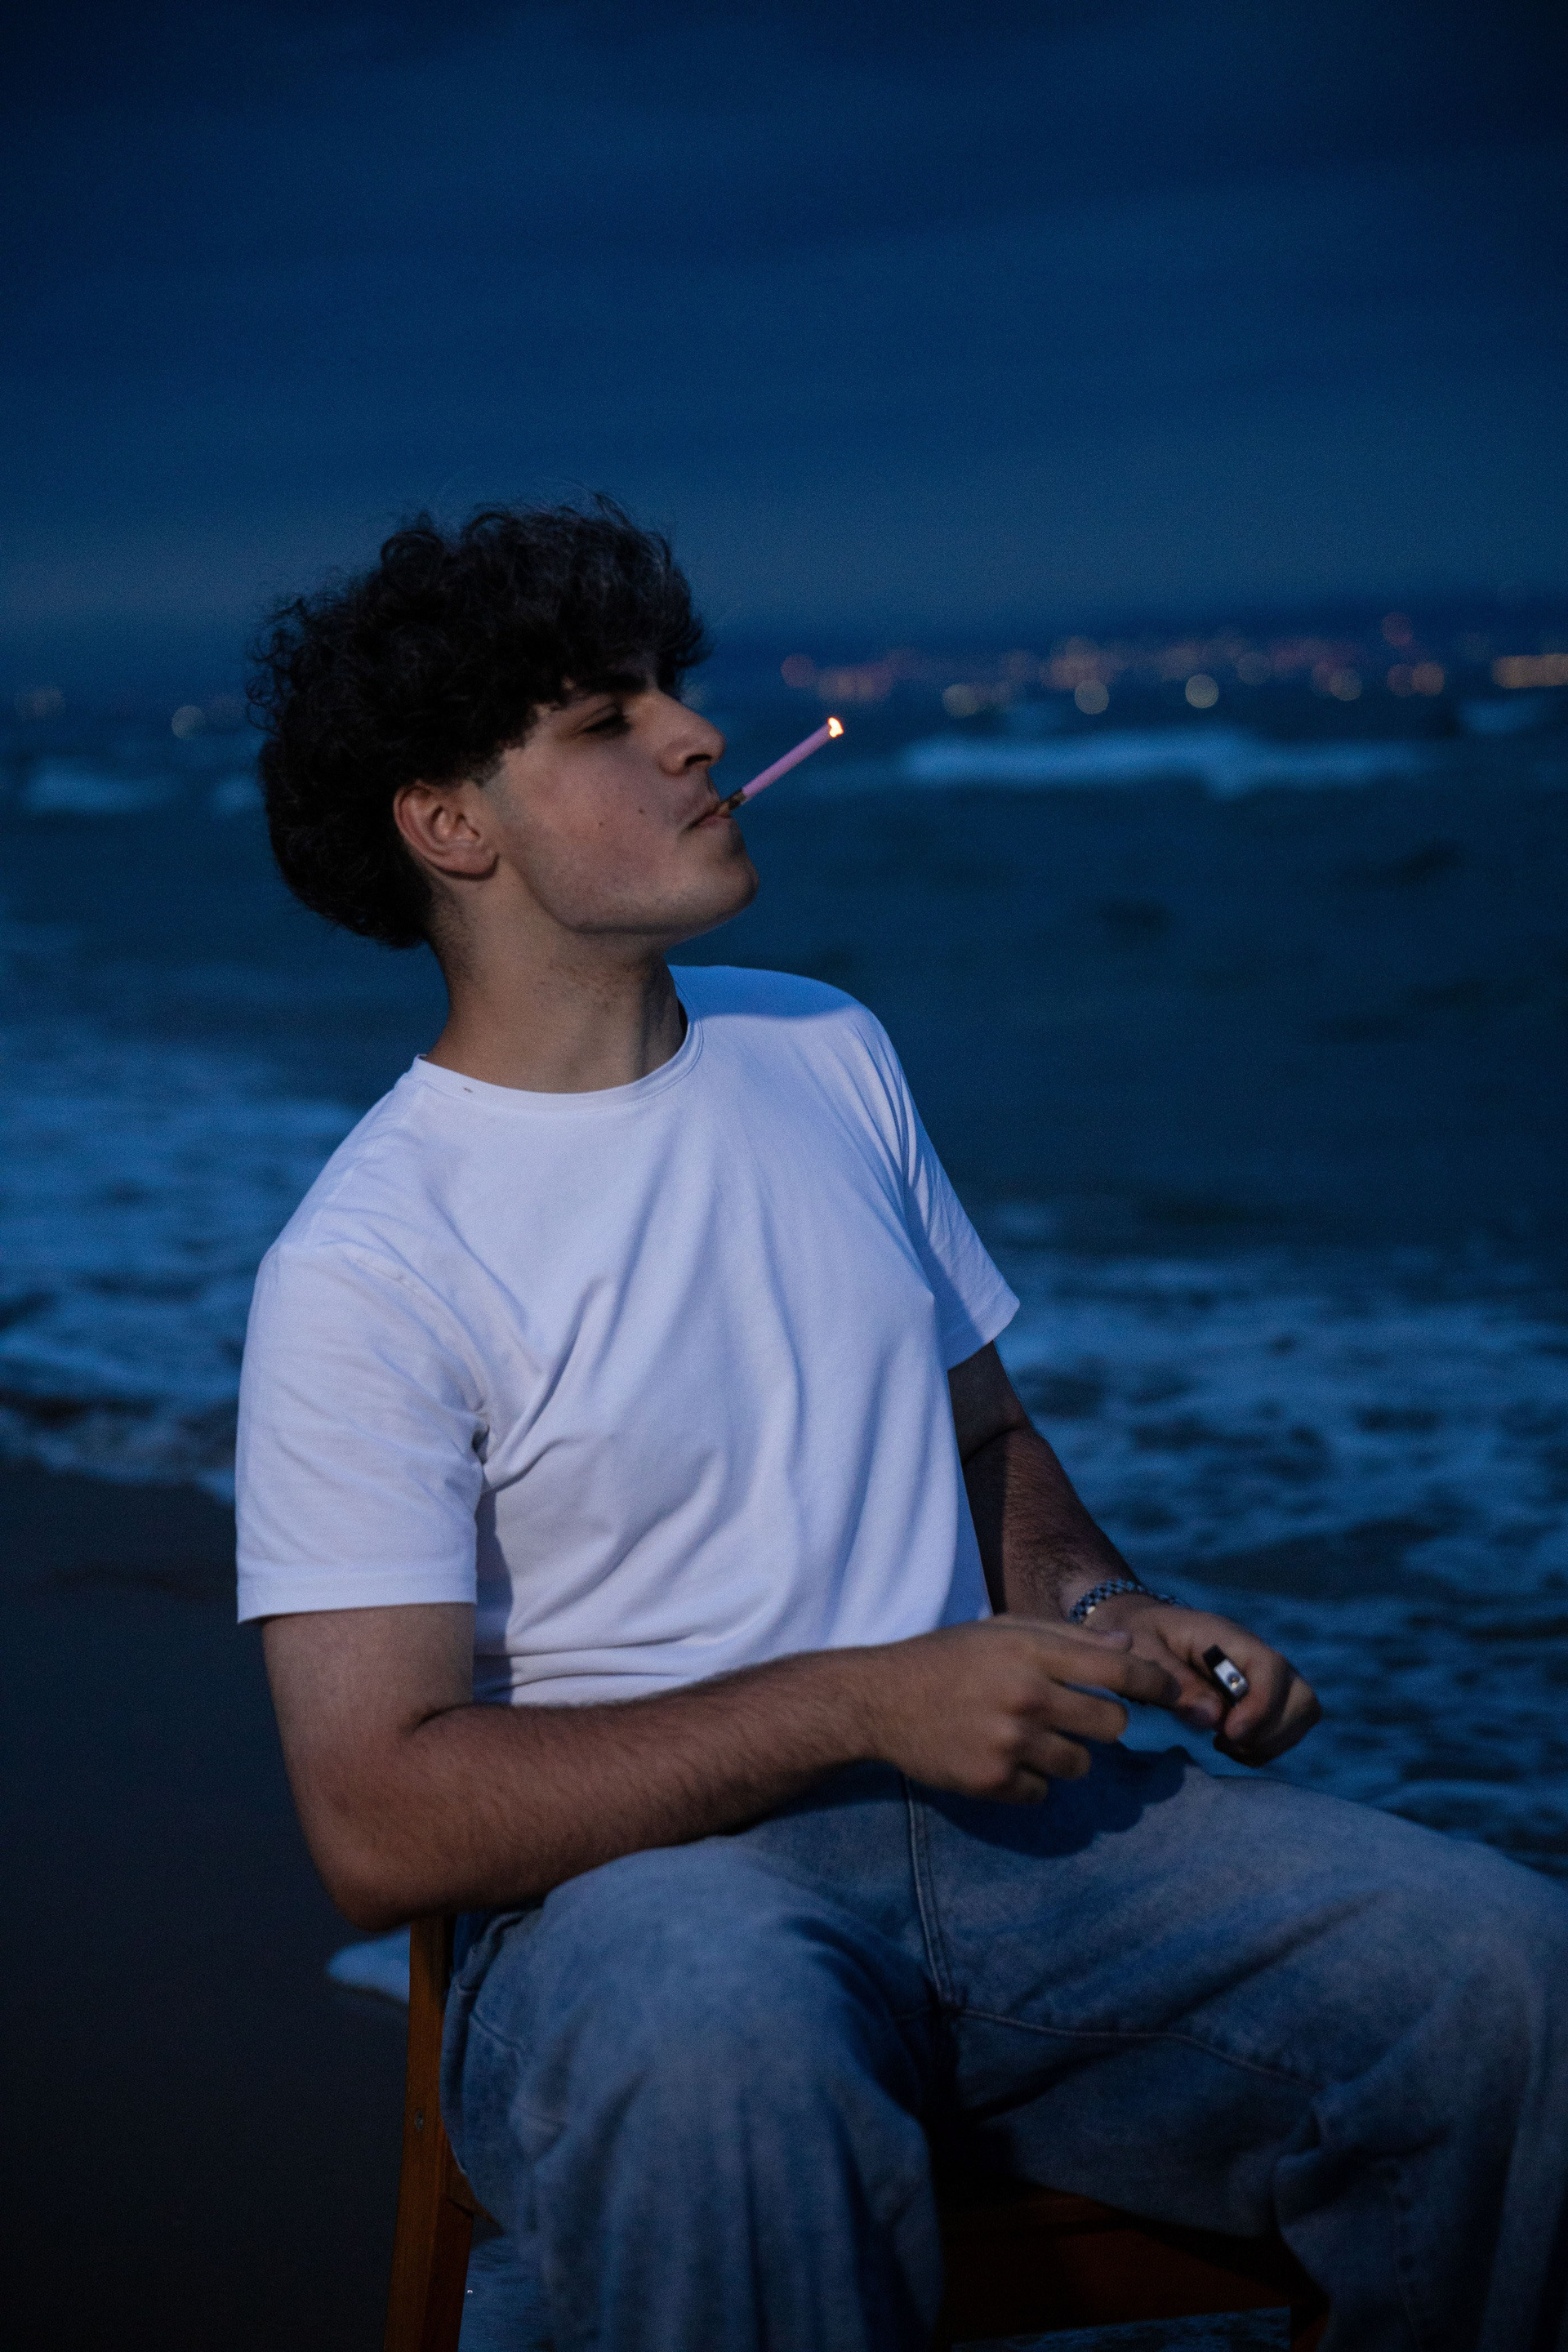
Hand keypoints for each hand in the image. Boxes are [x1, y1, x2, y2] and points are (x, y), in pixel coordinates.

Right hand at [859, 1617, 1179, 1801]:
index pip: (1119, 1672)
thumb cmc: (948, 1658)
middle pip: (1112, 1725)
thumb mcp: (1003, 1631)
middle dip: (1104, 1723)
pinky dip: (1032, 1781)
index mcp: (1032, 1652)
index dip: (1155, 1683)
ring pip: (1081, 1765)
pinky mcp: (993, 1782)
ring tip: (1031, 1738)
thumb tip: (1127, 1651)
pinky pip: (1043, 1792)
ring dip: (1068, 1755)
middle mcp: (1027, 1697)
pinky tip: (1003, 1758)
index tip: (1169, 1693)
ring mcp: (1010, 1743)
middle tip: (1079, 1717)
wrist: (880, 1700)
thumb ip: (1067, 1638)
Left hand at [1082, 1594, 1319, 1764]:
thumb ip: (1173, 1680)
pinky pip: (1287, 1727)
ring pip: (1302, 1713)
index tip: (1227, 1734)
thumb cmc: (1138, 1634)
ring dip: (1271, 1741)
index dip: (1261, 1706)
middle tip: (1224, 1741)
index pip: (1271, 1668)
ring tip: (1225, 1744)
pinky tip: (1229, 1745)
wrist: (1141, 1627)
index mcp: (1227, 1637)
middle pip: (1302, 1696)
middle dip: (1271, 1730)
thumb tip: (1214, 1717)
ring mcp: (1264, 1678)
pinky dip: (1265, 1746)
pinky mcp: (1262, 1697)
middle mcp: (1256, 1656)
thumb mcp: (1141, 1649)